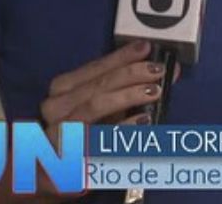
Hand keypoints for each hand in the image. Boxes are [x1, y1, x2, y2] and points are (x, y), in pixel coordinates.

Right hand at [34, 41, 175, 197]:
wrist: (54, 174)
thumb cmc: (84, 135)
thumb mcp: (106, 108)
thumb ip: (131, 87)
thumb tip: (167, 71)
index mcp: (62, 90)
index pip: (94, 68)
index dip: (121, 57)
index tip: (145, 48)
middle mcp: (55, 109)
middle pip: (96, 85)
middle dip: (129, 74)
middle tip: (156, 70)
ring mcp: (59, 134)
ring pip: (93, 106)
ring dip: (126, 96)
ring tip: (154, 91)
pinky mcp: (67, 158)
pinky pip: (98, 139)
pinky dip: (123, 128)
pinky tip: (144, 121)